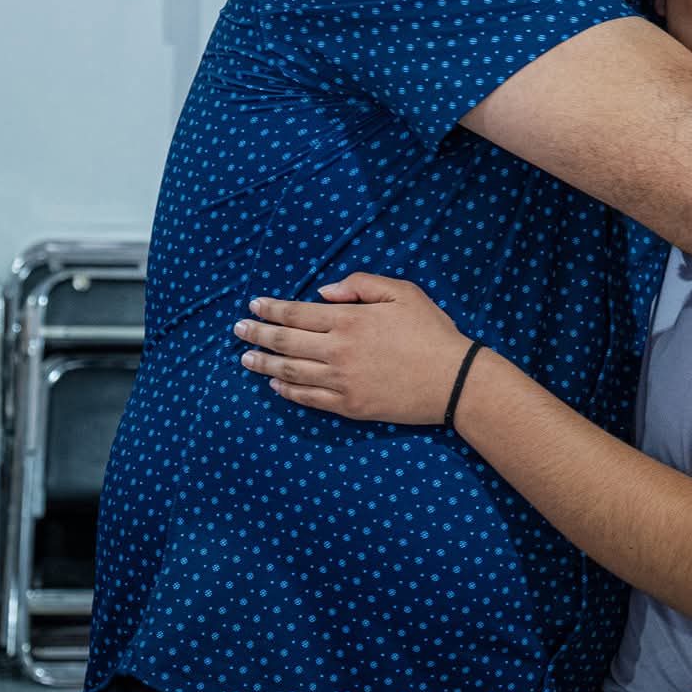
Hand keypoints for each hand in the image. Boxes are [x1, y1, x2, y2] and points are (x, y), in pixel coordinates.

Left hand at [235, 273, 471, 424]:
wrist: (454, 380)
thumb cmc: (431, 332)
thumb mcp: (402, 292)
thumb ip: (361, 285)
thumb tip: (324, 293)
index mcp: (350, 320)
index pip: (297, 313)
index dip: (271, 309)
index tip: (253, 306)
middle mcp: (339, 351)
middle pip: (286, 341)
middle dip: (258, 333)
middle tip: (237, 330)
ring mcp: (342, 381)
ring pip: (291, 371)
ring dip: (264, 363)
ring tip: (245, 358)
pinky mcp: (349, 406)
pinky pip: (309, 398)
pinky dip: (287, 390)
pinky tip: (274, 384)